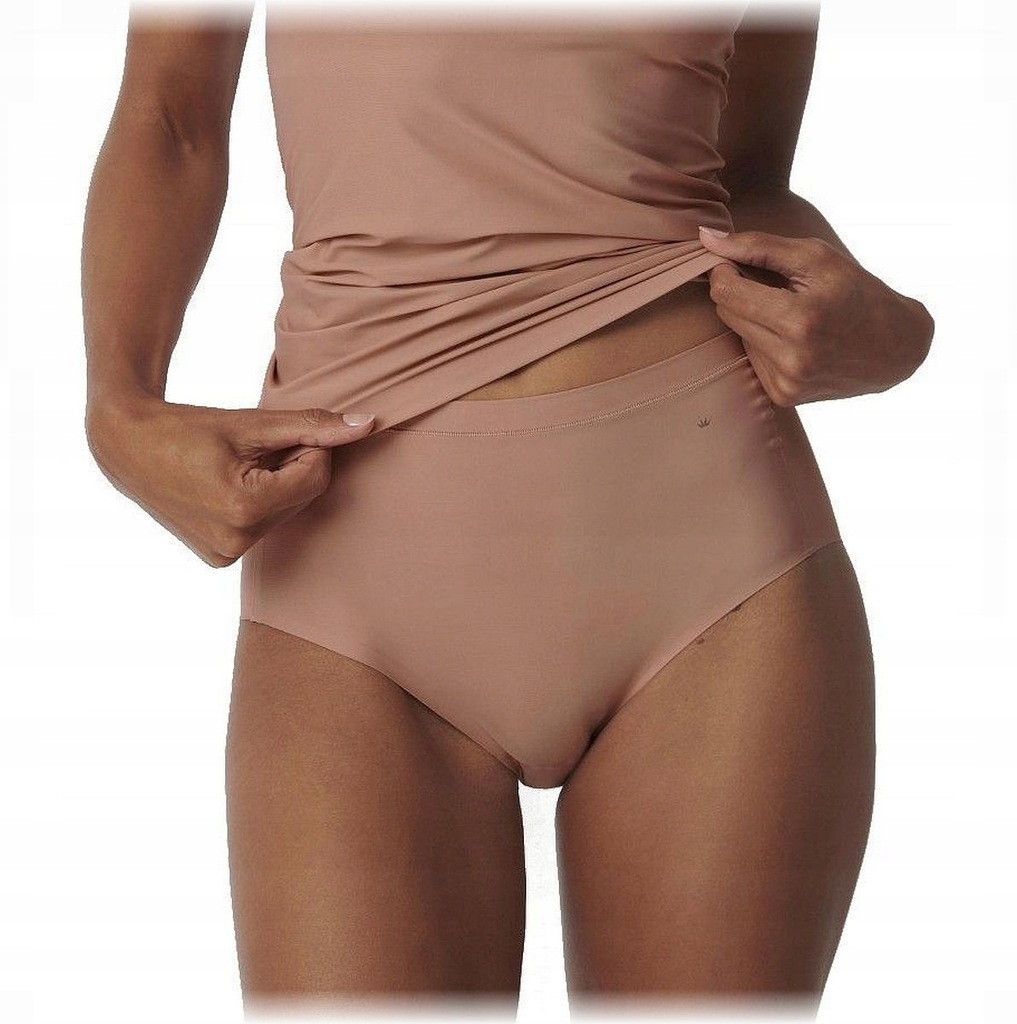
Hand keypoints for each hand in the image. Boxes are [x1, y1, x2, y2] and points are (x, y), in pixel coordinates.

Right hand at [85, 397, 376, 566]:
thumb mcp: (254, 422)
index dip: (307, 446)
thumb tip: (369, 424)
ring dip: (276, 485)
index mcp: (245, 508)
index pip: (317, 474)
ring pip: (288, 512)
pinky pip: (264, 527)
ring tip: (234, 468)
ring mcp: (225, 555)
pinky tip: (225, 488)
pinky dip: (258, 504)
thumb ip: (314, 425)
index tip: (274, 434)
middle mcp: (236, 541)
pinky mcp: (219, 560)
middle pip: (304, 496)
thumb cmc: (191, 427)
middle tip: (251, 451)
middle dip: (291, 467)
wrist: (126, 447)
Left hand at [698, 226, 934, 404]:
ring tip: (792, 314)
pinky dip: (764, 344)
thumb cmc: (856, 292)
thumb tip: (706, 239)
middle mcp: (791, 358)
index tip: (734, 261)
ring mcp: (786, 382)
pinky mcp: (783, 396)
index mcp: (800, 320)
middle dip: (739, 293)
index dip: (724, 271)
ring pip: (737, 336)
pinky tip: (793, 340)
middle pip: (727, 314)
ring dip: (754, 320)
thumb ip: (758, 246)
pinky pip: (752, 359)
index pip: (727, 291)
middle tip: (771, 285)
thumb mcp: (816, 257)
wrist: (894, 348)